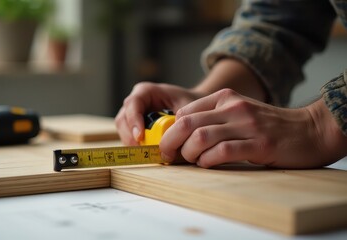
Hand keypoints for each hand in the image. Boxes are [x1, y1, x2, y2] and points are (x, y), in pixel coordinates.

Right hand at [115, 82, 201, 145]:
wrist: (192, 109)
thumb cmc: (189, 105)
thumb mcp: (186, 111)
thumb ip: (176, 123)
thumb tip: (167, 141)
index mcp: (146, 92)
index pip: (133, 103)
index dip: (134, 120)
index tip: (140, 136)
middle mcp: (135, 102)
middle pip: (123, 119)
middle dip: (130, 136)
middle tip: (142, 150)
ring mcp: (132, 114)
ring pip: (123, 129)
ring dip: (132, 142)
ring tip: (147, 152)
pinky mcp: (133, 126)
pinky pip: (128, 136)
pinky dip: (136, 145)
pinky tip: (148, 151)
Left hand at [160, 88, 346, 168]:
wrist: (309, 130)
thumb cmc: (269, 126)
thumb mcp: (239, 112)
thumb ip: (213, 118)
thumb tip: (181, 135)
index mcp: (225, 97)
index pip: (185, 112)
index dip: (170, 130)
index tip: (168, 145)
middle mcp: (233, 107)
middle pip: (187, 123)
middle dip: (170, 142)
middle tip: (168, 156)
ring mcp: (246, 125)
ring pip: (200, 138)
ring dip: (189, 154)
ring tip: (192, 161)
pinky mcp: (259, 144)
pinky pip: (222, 152)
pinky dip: (208, 161)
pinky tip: (208, 164)